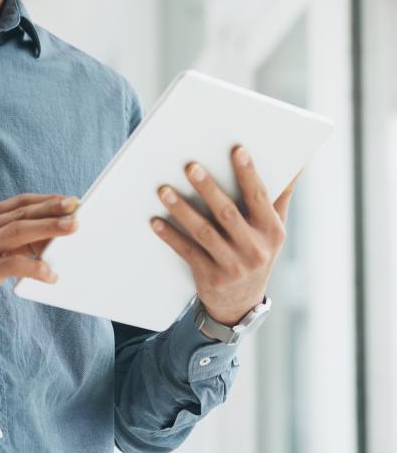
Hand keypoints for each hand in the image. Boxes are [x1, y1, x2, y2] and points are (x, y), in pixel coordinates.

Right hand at [0, 193, 79, 335]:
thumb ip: (11, 244)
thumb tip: (48, 240)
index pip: (19, 203)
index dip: (45, 200)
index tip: (69, 199)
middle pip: (21, 213)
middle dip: (51, 209)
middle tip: (76, 206)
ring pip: (18, 232)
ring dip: (47, 228)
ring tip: (72, 228)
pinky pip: (10, 265)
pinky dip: (33, 268)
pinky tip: (50, 275)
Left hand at [150, 145, 299, 325]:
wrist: (241, 303)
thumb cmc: (256, 252)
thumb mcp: (273, 229)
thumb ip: (280, 196)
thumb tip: (297, 164)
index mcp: (272, 231)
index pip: (259, 198)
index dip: (249, 174)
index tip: (237, 150)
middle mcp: (255, 249)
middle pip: (228, 214)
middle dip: (208, 188)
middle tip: (190, 166)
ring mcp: (232, 265)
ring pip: (204, 232)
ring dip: (182, 210)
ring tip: (164, 190)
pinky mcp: (210, 277)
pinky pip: (187, 252)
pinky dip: (171, 236)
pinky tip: (155, 221)